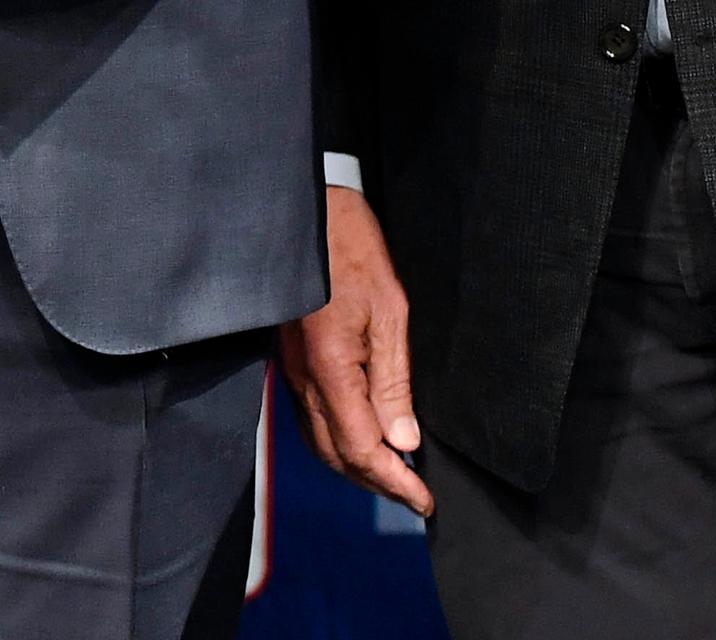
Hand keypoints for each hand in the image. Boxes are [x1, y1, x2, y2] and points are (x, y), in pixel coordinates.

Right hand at [279, 183, 430, 515]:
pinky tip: (364, 436)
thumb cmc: (350, 249)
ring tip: (393, 473)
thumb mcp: (389, 312)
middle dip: (375, 482)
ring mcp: (294, 370)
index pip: (361, 447)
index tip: (423, 501)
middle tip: (413, 495)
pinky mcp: (293, 360)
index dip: (393, 482)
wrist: (306, 214)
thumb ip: (393, 381)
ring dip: (356, 465)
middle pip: (336, 454)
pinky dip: (339, 440)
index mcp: (330, 368)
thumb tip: (403, 438)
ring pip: (320, 440)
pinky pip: (312, 417)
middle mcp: (304, 377)